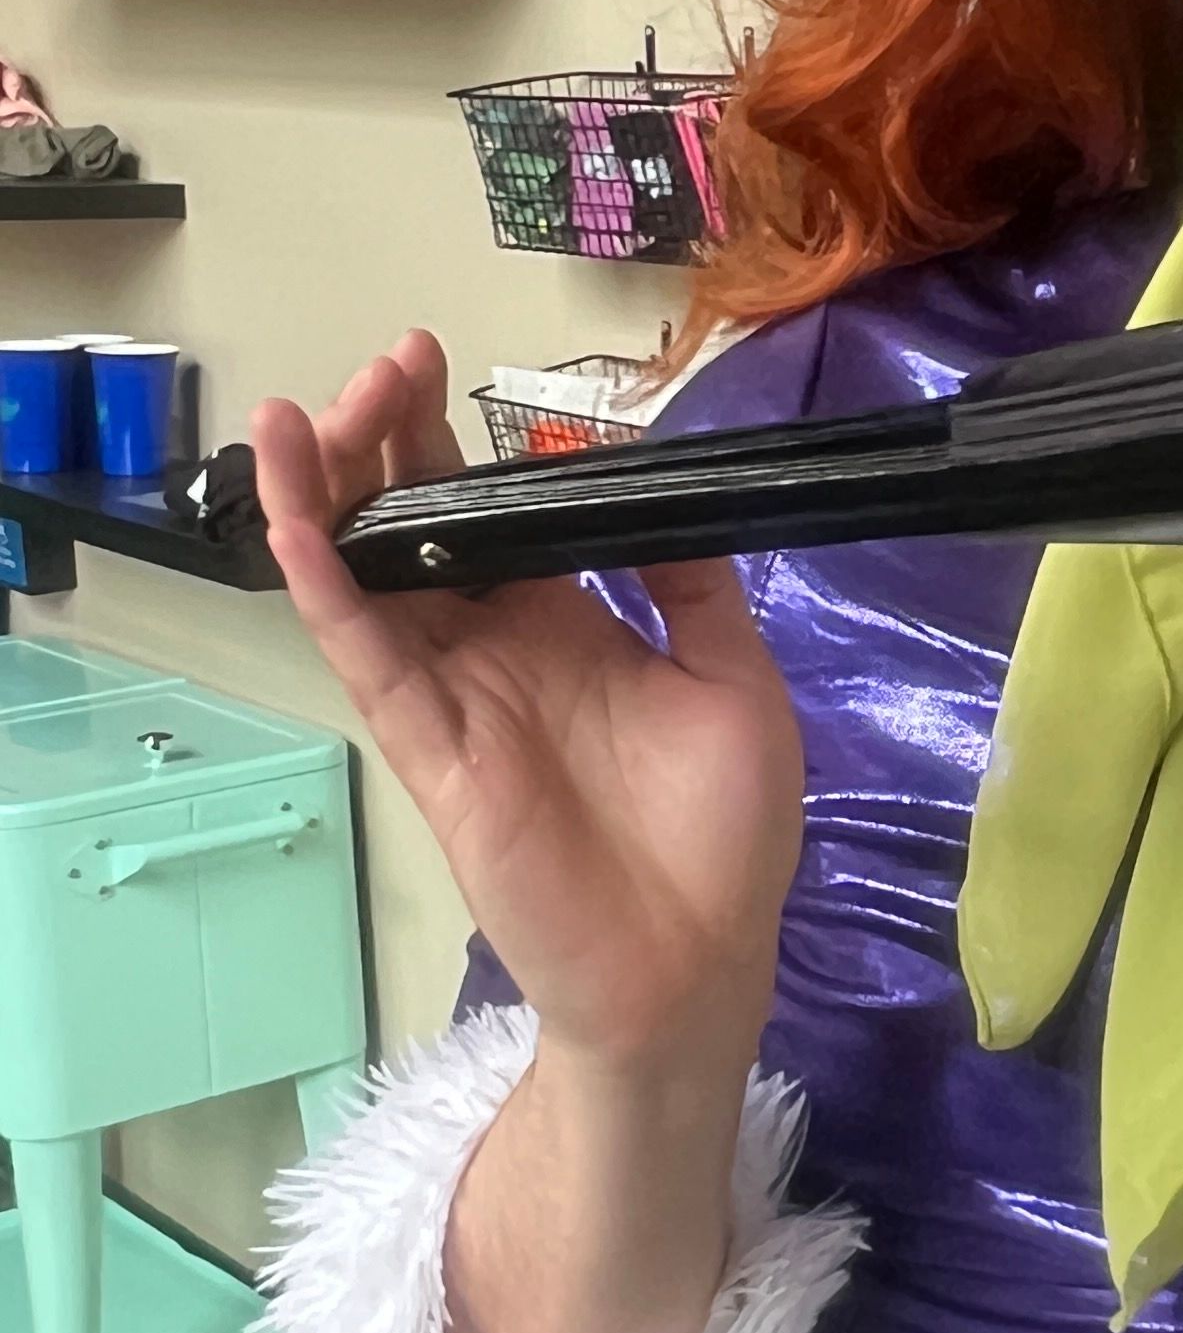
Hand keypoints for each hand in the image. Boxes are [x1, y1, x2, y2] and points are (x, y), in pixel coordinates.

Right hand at [250, 333, 803, 1085]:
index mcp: (566, 623)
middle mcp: (498, 649)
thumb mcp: (735, 682)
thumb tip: (662, 481)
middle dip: (388, 439)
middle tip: (386, 365)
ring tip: (309, 415)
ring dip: (331, 495)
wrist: (698, 966)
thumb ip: (693, 584)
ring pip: (369, 578)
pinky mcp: (432, 750)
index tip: (442, 365)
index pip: (490, 512)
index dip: (457, 443)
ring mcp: (455, 697)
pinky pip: (365, 657)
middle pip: (415, 523)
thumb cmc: (723, 837)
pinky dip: (326, 588)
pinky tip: (297, 524)